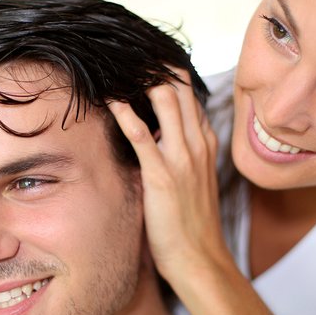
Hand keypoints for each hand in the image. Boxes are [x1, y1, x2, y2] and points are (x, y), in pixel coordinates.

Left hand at [108, 68, 230, 285]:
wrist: (200, 258)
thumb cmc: (192, 223)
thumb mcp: (193, 179)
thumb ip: (180, 152)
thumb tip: (155, 134)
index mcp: (205, 142)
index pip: (188, 93)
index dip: (166, 72)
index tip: (141, 61)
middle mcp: (197, 143)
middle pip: (179, 86)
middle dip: (152, 66)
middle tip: (123, 56)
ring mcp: (182, 157)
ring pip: (166, 100)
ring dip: (139, 81)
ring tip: (115, 69)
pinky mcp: (162, 175)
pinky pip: (141, 135)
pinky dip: (124, 113)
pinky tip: (110, 101)